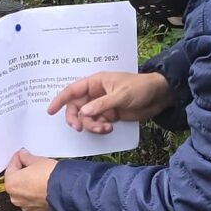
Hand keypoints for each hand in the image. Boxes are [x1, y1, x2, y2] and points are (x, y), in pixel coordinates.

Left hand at [3, 149, 56, 210]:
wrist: (66, 192)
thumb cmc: (51, 178)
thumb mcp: (38, 160)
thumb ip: (27, 157)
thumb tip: (24, 156)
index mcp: (11, 184)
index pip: (11, 166)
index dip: (18, 158)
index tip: (22, 155)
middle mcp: (15, 197)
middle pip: (16, 181)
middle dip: (22, 172)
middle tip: (32, 165)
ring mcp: (25, 206)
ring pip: (24, 192)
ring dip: (29, 184)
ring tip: (40, 176)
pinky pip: (32, 200)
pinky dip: (35, 194)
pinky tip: (43, 187)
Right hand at [45, 71, 172, 132]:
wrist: (160, 96)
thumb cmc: (141, 88)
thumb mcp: (121, 95)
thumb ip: (102, 105)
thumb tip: (83, 113)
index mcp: (96, 82)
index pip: (72, 90)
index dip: (60, 100)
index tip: (50, 111)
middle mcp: (96, 93)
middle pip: (76, 107)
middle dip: (77, 119)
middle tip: (80, 128)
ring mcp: (102, 105)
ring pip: (87, 118)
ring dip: (92, 125)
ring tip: (105, 128)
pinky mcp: (109, 115)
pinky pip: (97, 123)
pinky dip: (100, 128)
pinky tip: (110, 128)